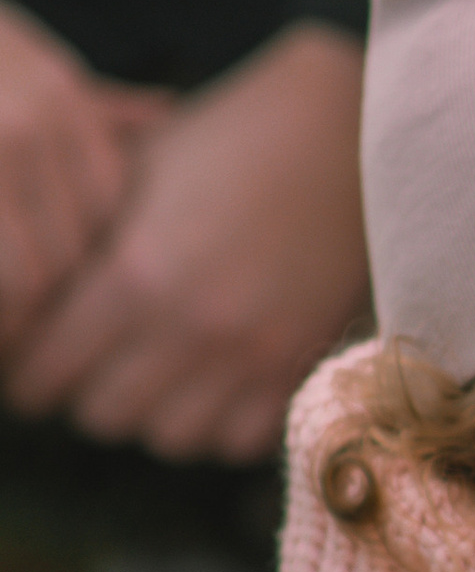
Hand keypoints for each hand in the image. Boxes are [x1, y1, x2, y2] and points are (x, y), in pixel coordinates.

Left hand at [5, 22, 368, 461]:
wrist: (346, 131)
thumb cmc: (226, 139)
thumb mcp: (133, 175)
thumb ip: (77, 244)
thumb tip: (25, 302)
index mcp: (133, 273)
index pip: (41, 370)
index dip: (26, 366)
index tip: (34, 352)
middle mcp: (188, 326)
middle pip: (97, 416)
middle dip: (84, 389)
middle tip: (92, 359)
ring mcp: (251, 353)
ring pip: (166, 438)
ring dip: (152, 411)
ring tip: (153, 372)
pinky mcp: (300, 362)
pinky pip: (237, 440)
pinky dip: (218, 422)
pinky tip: (211, 379)